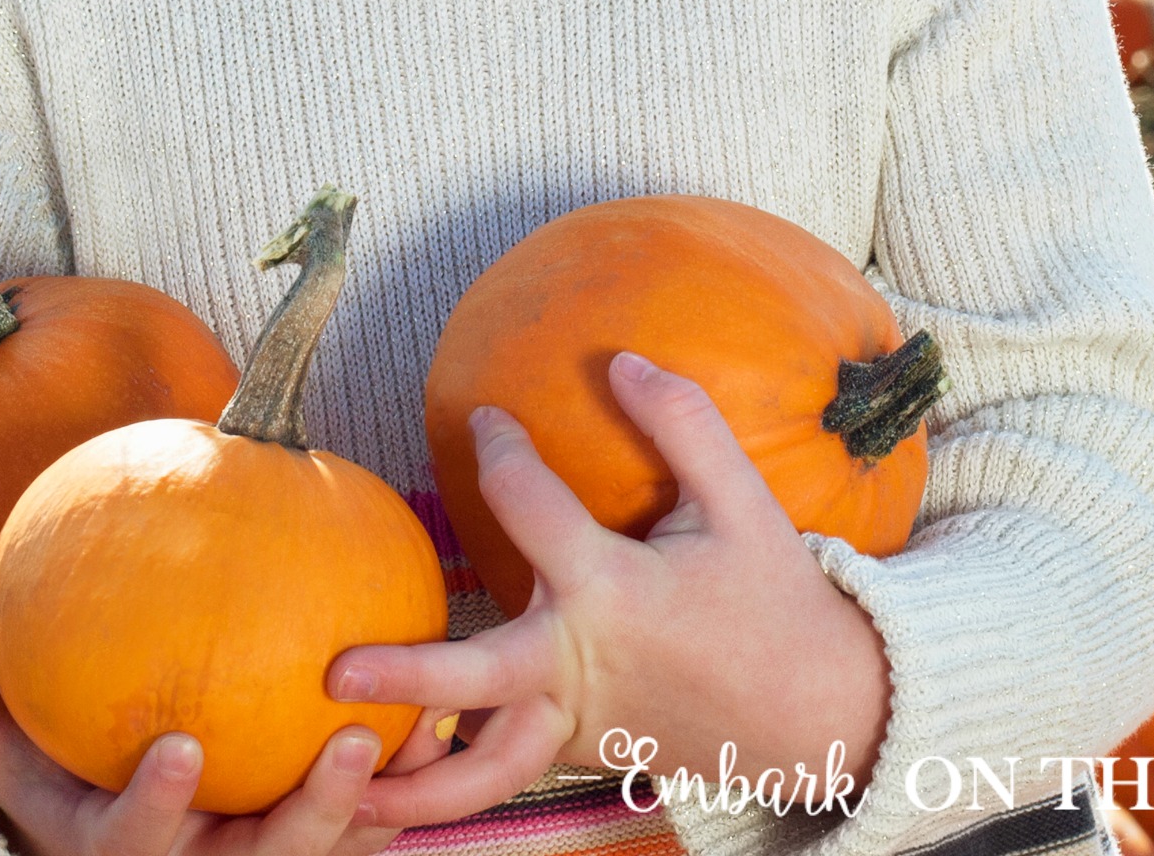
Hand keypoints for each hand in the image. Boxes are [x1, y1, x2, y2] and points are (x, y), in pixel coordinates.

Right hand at [0, 611, 460, 855]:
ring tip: (423, 727)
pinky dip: (402, 783)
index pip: (131, 841)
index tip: (182, 745)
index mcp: (114, 848)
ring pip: (325, 848)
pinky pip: (363, 825)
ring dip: (380, 797)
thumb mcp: (1, 750)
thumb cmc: (52, 774)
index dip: (153, 804)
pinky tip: (440, 719)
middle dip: (310, 814)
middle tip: (352, 742)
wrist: (100, 839)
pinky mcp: (306, 848)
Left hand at [324, 353, 892, 829]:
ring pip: (484, 771)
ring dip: (414, 787)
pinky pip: (504, 774)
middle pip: (480, 679)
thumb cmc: (773, 595)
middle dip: (408, 678)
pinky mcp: (579, 752)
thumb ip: (683, 421)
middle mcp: (583, 663)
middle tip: (336, 670)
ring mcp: (578, 721)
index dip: (501, 451)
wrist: (817, 712)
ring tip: (344, 793)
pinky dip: (451, 789)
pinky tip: (393, 787)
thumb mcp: (740, 499)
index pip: (530, 507)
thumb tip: (620, 359)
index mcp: (616, 591)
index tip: (487, 419)